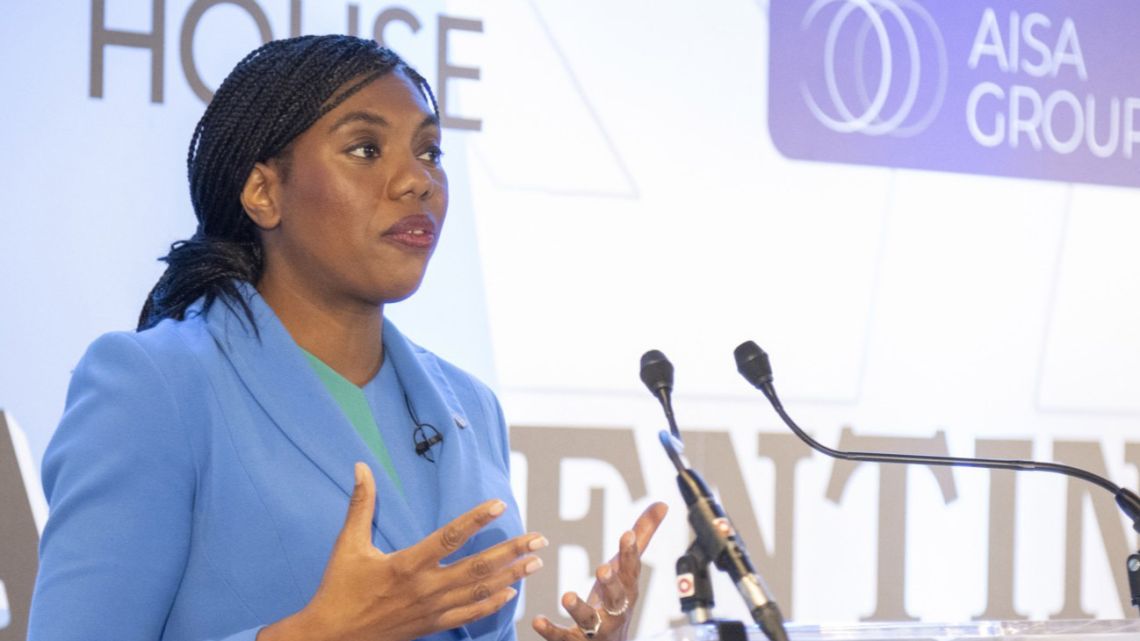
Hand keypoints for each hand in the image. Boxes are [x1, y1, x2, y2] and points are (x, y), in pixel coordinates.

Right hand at [260, 463, 545, 640]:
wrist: (330, 637)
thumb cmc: (338, 588)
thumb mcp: (347, 544)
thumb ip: (361, 504)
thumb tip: (361, 467)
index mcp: (407, 564)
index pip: (450, 537)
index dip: (477, 520)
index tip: (500, 505)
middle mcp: (425, 587)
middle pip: (478, 566)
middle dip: (512, 551)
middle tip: (539, 540)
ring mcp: (431, 609)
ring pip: (480, 591)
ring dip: (510, 576)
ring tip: (535, 563)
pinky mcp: (431, 626)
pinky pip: (468, 616)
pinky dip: (492, 604)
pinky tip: (510, 593)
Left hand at [532, 502, 668, 640]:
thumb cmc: (616, 600)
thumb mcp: (627, 568)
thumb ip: (642, 535)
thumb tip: (662, 503)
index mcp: (627, 589)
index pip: (631, 570)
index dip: (630, 553)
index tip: (626, 535)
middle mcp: (615, 611)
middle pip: (617, 598)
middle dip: (612, 584)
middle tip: (603, 569)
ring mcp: (597, 629)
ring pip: (591, 621)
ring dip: (580, 609)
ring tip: (567, 596)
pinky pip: (564, 638)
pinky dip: (551, 630)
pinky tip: (537, 620)